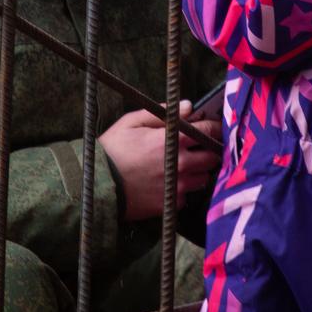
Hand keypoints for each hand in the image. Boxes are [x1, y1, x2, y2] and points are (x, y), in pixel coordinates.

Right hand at [100, 103, 221, 221]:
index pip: (207, 131)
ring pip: (203, 179)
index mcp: (173, 140)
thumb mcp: (132, 122)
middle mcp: (181, 164)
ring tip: (183, 167)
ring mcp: (177, 187)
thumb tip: (188, 106)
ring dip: (198, 172)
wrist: (97, 184)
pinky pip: (187, 196)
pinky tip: (169, 184)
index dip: (214, 127)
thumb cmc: (112, 149)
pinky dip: (182, 190)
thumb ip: (163, 113)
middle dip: (209, 151)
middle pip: (212, 158)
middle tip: (200, 148)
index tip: (214, 127)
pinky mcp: (171, 205)